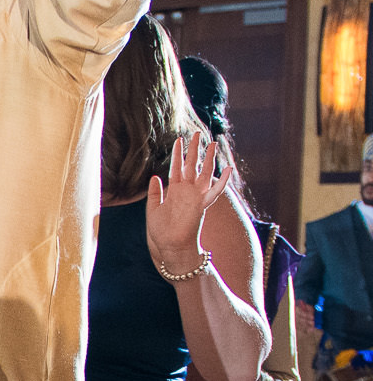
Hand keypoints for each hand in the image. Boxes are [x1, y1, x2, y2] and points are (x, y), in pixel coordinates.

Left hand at [148, 131, 229, 273]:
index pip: (176, 167)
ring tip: (212, 143)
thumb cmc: (162, 231)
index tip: (178, 139)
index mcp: (174, 191)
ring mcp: (195, 197)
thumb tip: (155, 176)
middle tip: (196, 133)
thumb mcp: (153, 208)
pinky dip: (222, 181)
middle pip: (191, 165)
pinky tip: (228, 169)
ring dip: (208, 159)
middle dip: (193, 150)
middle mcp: (186, 191)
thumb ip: (154, 193)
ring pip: (204, 173)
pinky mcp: (202, 205)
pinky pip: (215, 191)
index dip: (177, 154)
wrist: (170, 247)